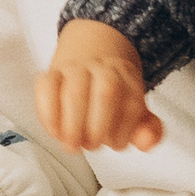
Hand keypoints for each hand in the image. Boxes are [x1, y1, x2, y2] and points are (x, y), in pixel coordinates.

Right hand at [34, 19, 163, 152]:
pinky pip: (46, 88)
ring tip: (72, 143)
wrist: (90, 49)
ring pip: (74, 92)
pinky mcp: (51, 74)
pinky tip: (54, 131)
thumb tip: (147, 142)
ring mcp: (75, 68)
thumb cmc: (113, 93)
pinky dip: (48, 114)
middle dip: (98, 128)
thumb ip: (148, 129)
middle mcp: (103, 68)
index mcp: (127, 75)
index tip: (115, 143)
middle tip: (91, 145)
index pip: (132, 103)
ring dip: (73, 126)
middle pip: (106, 93)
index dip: (123, 131)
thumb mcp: (136, 110)